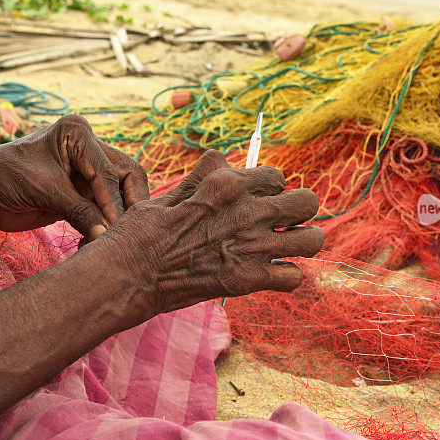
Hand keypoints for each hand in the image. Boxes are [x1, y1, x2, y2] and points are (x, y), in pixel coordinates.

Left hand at [0, 115, 148, 238]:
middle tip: (129, 232)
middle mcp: (89, 149)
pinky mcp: (83, 195)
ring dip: (120, 218)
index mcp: (78, 134)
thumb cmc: (1, 176)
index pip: (108, 171)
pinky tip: (99, 242)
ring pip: (123, 194)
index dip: (114, 201)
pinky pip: (106, 211)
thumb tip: (107, 233)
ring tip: (112, 241)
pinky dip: (107, 227)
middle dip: (130, 205)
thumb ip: (78, 210)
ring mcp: (88, 173)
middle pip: (128, 176)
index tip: (116, 227)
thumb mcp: (42, 190)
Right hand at [94, 150, 323, 316]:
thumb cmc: (142, 232)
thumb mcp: (170, 193)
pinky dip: (286, 278)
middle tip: (282, 221)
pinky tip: (272, 275)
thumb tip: (221, 159)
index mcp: (227, 184)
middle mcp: (247, 211)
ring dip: (303, 242)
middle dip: (299, 209)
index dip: (271, 188)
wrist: (128, 274)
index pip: (277, 176)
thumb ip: (203, 177)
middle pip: (306, 201)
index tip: (259, 199)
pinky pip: (293, 277)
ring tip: (288, 246)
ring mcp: (251, 246)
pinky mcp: (248, 280)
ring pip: (312, 239)